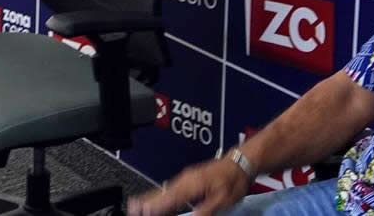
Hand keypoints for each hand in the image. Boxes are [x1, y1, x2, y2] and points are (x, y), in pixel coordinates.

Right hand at [127, 156, 250, 215]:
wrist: (240, 163)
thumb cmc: (233, 181)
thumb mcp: (223, 199)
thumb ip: (205, 210)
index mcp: (192, 184)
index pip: (170, 198)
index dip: (156, 206)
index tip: (142, 211)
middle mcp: (186, 179)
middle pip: (163, 192)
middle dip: (147, 201)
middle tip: (133, 208)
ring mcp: (186, 178)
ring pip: (165, 190)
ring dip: (151, 198)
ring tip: (139, 205)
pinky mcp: (189, 178)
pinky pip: (171, 188)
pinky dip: (161, 194)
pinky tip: (157, 198)